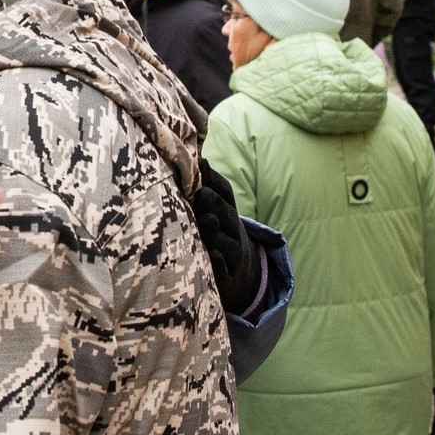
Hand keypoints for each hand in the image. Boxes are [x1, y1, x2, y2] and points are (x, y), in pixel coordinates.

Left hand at [193, 158, 261, 313]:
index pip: (224, 192)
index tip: (198, 170)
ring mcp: (231, 255)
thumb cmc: (216, 232)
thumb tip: (196, 156)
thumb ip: (204, 184)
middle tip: (200, 195)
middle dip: (213, 204)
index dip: (212, 182)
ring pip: (224, 242)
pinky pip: (224, 271)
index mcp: (226, 210)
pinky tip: (213, 256)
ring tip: (207, 221)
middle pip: (225, 215)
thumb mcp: (214, 208)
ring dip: (214, 232)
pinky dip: (219, 263)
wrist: (238, 273)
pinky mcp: (227, 278)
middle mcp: (232, 231)